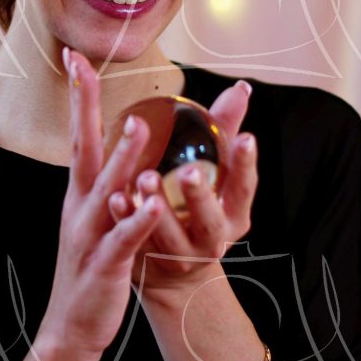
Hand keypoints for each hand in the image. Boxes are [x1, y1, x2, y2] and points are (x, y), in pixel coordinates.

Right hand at [39, 48, 162, 357]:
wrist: (70, 329)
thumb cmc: (91, 269)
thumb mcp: (97, 221)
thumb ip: (110, 186)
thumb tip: (126, 151)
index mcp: (81, 194)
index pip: (79, 136)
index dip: (78, 97)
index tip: (74, 58)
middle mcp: (80, 206)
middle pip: (82, 149)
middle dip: (85, 108)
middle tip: (86, 69)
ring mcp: (88, 234)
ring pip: (106, 190)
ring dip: (120, 158)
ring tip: (137, 126)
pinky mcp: (104, 264)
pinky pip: (123, 237)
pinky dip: (136, 219)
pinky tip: (152, 203)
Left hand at [108, 80, 257, 300]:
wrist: (174, 271)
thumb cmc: (196, 204)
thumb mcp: (215, 173)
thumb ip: (223, 130)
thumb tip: (240, 89)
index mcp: (233, 215)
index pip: (244, 189)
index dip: (246, 165)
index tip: (245, 138)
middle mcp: (211, 240)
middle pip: (209, 220)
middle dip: (200, 197)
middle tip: (188, 171)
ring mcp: (180, 257)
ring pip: (170, 236)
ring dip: (156, 208)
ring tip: (143, 177)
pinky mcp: (150, 265)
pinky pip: (137, 241)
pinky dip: (126, 218)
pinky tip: (114, 197)